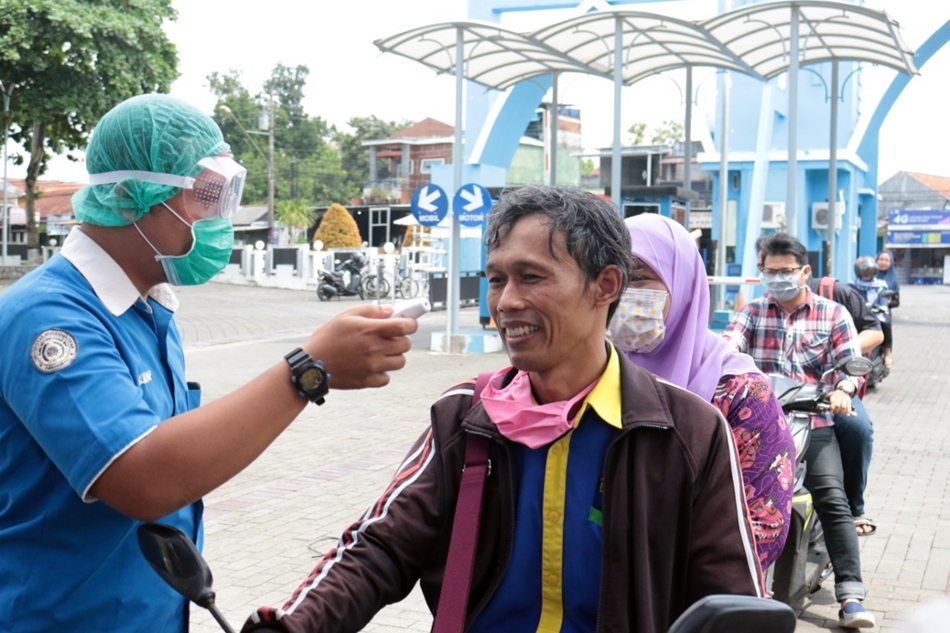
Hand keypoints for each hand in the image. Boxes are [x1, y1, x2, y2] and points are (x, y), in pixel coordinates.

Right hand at [302, 304, 416, 388]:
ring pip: (400, 362)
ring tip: (380, 352)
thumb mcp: (345, 316)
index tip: (409, 323)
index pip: (404, 327)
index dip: (411, 324)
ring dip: (394, 356)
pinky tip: (372, 366)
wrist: (311, 365)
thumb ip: (370, 311)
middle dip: (401, 339)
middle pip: (406, 345)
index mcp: (369, 330)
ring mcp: (372, 366)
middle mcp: (373, 349)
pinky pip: (387, 378)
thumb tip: (390, 310)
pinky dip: (383, 372)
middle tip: (390, 338)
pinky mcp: (367, 381)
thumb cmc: (327, 338)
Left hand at [828, 389, 852, 415]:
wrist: (843, 391)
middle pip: (838, 406)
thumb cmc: (834, 396)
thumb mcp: (829, 397)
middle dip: (836, 411)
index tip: (831, 412)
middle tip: (835, 413)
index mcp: (833, 396)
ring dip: (841, 412)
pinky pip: (849, 407)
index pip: (833, 403)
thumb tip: (825, 410)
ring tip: (840, 414)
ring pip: (844, 407)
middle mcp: (839, 397)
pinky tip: (847, 414)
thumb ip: (827, 403)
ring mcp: (845, 399)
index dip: (832, 409)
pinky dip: (848, 411)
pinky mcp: (849, 400)